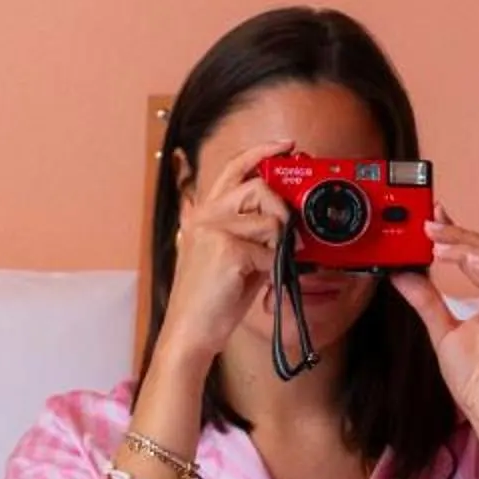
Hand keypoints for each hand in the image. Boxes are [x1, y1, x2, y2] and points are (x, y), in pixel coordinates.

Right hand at [158, 138, 293, 366]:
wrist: (190, 332)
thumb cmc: (212, 300)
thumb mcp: (232, 258)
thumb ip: (252, 235)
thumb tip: (287, 223)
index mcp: (204, 214)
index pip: (234, 169)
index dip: (262, 151)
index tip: (287, 146)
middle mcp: (206, 216)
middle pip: (258, 187)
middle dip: (282, 209)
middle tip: (288, 232)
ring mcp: (215, 231)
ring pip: (271, 221)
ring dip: (279, 246)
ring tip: (267, 267)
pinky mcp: (228, 251)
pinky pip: (271, 252)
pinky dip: (273, 271)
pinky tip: (258, 284)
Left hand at [392, 209, 478, 444]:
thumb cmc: (476, 378)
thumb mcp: (441, 331)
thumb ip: (426, 301)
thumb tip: (401, 274)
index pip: (476, 253)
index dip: (457, 231)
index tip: (431, 215)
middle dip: (458, 234)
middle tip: (428, 225)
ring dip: (469, 247)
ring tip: (440, 244)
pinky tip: (469, 261)